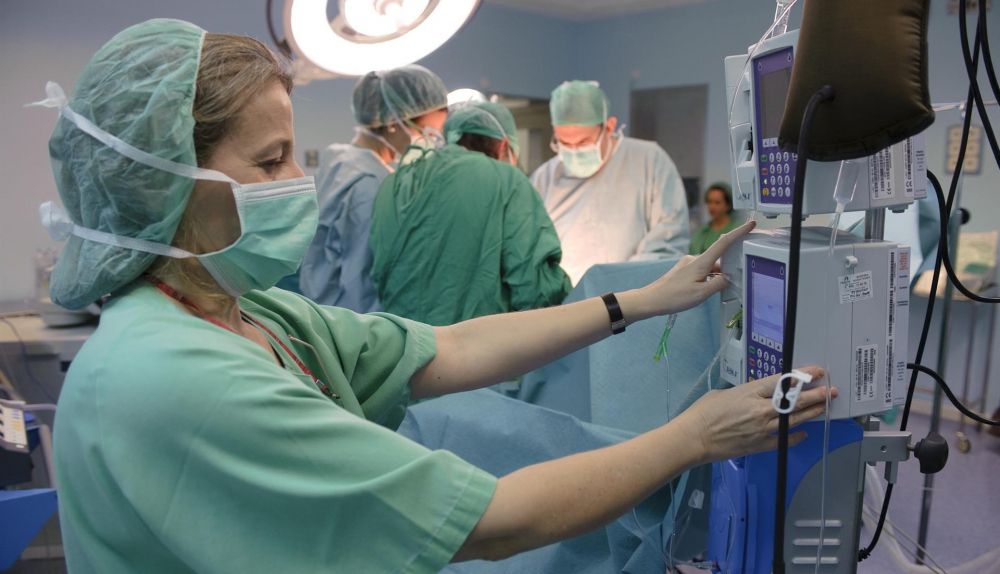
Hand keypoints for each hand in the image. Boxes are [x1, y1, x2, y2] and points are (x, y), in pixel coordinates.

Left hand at [630, 220, 755, 317]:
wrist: (651, 300)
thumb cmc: (674, 297)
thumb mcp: (701, 294)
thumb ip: (718, 284)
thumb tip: (727, 278)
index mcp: (701, 262)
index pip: (724, 243)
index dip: (739, 232)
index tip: (751, 224)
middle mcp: (695, 259)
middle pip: (719, 259)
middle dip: (727, 269)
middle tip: (728, 284)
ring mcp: (688, 264)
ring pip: (710, 268)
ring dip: (715, 278)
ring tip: (708, 294)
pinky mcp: (684, 270)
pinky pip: (702, 271)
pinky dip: (708, 279)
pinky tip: (703, 291)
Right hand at [674, 365, 836, 463]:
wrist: (694, 439)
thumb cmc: (703, 412)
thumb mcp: (724, 393)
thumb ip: (745, 392)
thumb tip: (757, 393)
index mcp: (750, 392)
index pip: (783, 382)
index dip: (803, 375)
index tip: (818, 371)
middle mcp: (761, 410)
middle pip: (795, 402)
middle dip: (816, 396)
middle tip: (831, 391)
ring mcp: (762, 429)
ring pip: (795, 420)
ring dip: (812, 414)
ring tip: (825, 407)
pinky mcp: (760, 445)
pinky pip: (784, 441)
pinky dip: (796, 437)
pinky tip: (804, 433)